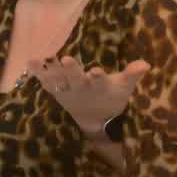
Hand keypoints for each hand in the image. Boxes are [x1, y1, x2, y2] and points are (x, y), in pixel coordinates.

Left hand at [29, 56, 150, 133]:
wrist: (94, 118)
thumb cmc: (111, 96)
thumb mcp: (124, 87)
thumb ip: (132, 75)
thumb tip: (146, 63)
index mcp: (100, 87)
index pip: (100, 82)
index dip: (97, 77)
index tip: (95, 72)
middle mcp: (82, 89)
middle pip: (76, 79)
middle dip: (72, 70)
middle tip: (67, 59)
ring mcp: (68, 90)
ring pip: (58, 80)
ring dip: (50, 70)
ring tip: (42, 58)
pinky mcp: (57, 91)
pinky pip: (46, 82)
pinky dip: (38, 74)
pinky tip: (30, 61)